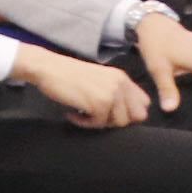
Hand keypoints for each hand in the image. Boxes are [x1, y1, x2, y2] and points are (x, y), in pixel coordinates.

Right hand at [16, 45, 146, 127]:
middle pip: (137, 116)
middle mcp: (121, 84)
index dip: (130, 112)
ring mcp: (112, 93)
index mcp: (122, 78)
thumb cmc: (66, 75)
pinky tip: (72, 114)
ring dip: (100, 123)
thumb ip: (114, 91)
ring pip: (119, 122)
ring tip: (83, 114)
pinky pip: (99, 124)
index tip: (110, 112)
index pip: (144, 103)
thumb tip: (124, 114)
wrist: (47, 68)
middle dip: (118, 120)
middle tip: (98, 116)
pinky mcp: (99, 103)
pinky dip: (84, 123)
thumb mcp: (99, 79)